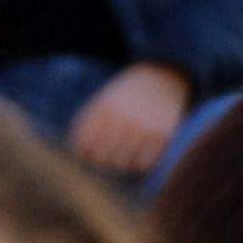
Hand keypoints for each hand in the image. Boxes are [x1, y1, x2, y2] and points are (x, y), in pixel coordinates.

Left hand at [68, 61, 192, 175]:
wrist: (162, 78)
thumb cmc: (127, 95)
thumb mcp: (104, 100)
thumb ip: (88, 123)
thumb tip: (80, 154)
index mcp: (104, 107)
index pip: (84, 143)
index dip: (83, 154)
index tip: (88, 155)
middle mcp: (124, 117)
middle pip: (103, 157)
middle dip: (102, 162)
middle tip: (106, 160)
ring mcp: (144, 126)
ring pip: (123, 163)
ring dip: (121, 164)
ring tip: (122, 157)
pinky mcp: (162, 135)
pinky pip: (143, 163)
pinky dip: (138, 164)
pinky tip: (137, 156)